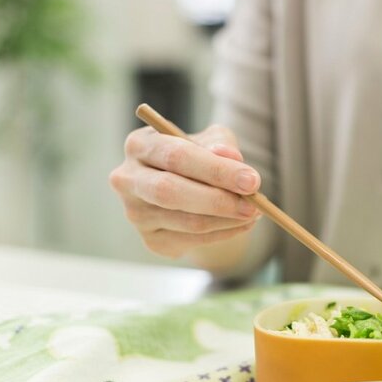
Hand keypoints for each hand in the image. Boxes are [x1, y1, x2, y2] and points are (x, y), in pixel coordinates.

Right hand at [109, 124, 261, 258]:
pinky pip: (193, 240)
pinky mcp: (151, 239)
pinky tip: (241, 224)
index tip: (251, 180)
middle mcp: (128, 179)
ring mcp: (136, 213)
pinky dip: (223, 233)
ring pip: (186, 221)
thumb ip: (220, 144)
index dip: (215, 170)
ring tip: (254, 212)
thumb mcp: (211, 141)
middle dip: (218, 200)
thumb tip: (230, 155)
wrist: (189, 188)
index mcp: (139, 145)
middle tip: (253, 205)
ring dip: (227, 220)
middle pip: (171, 192)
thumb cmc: (199, 157)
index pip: (175, 156)